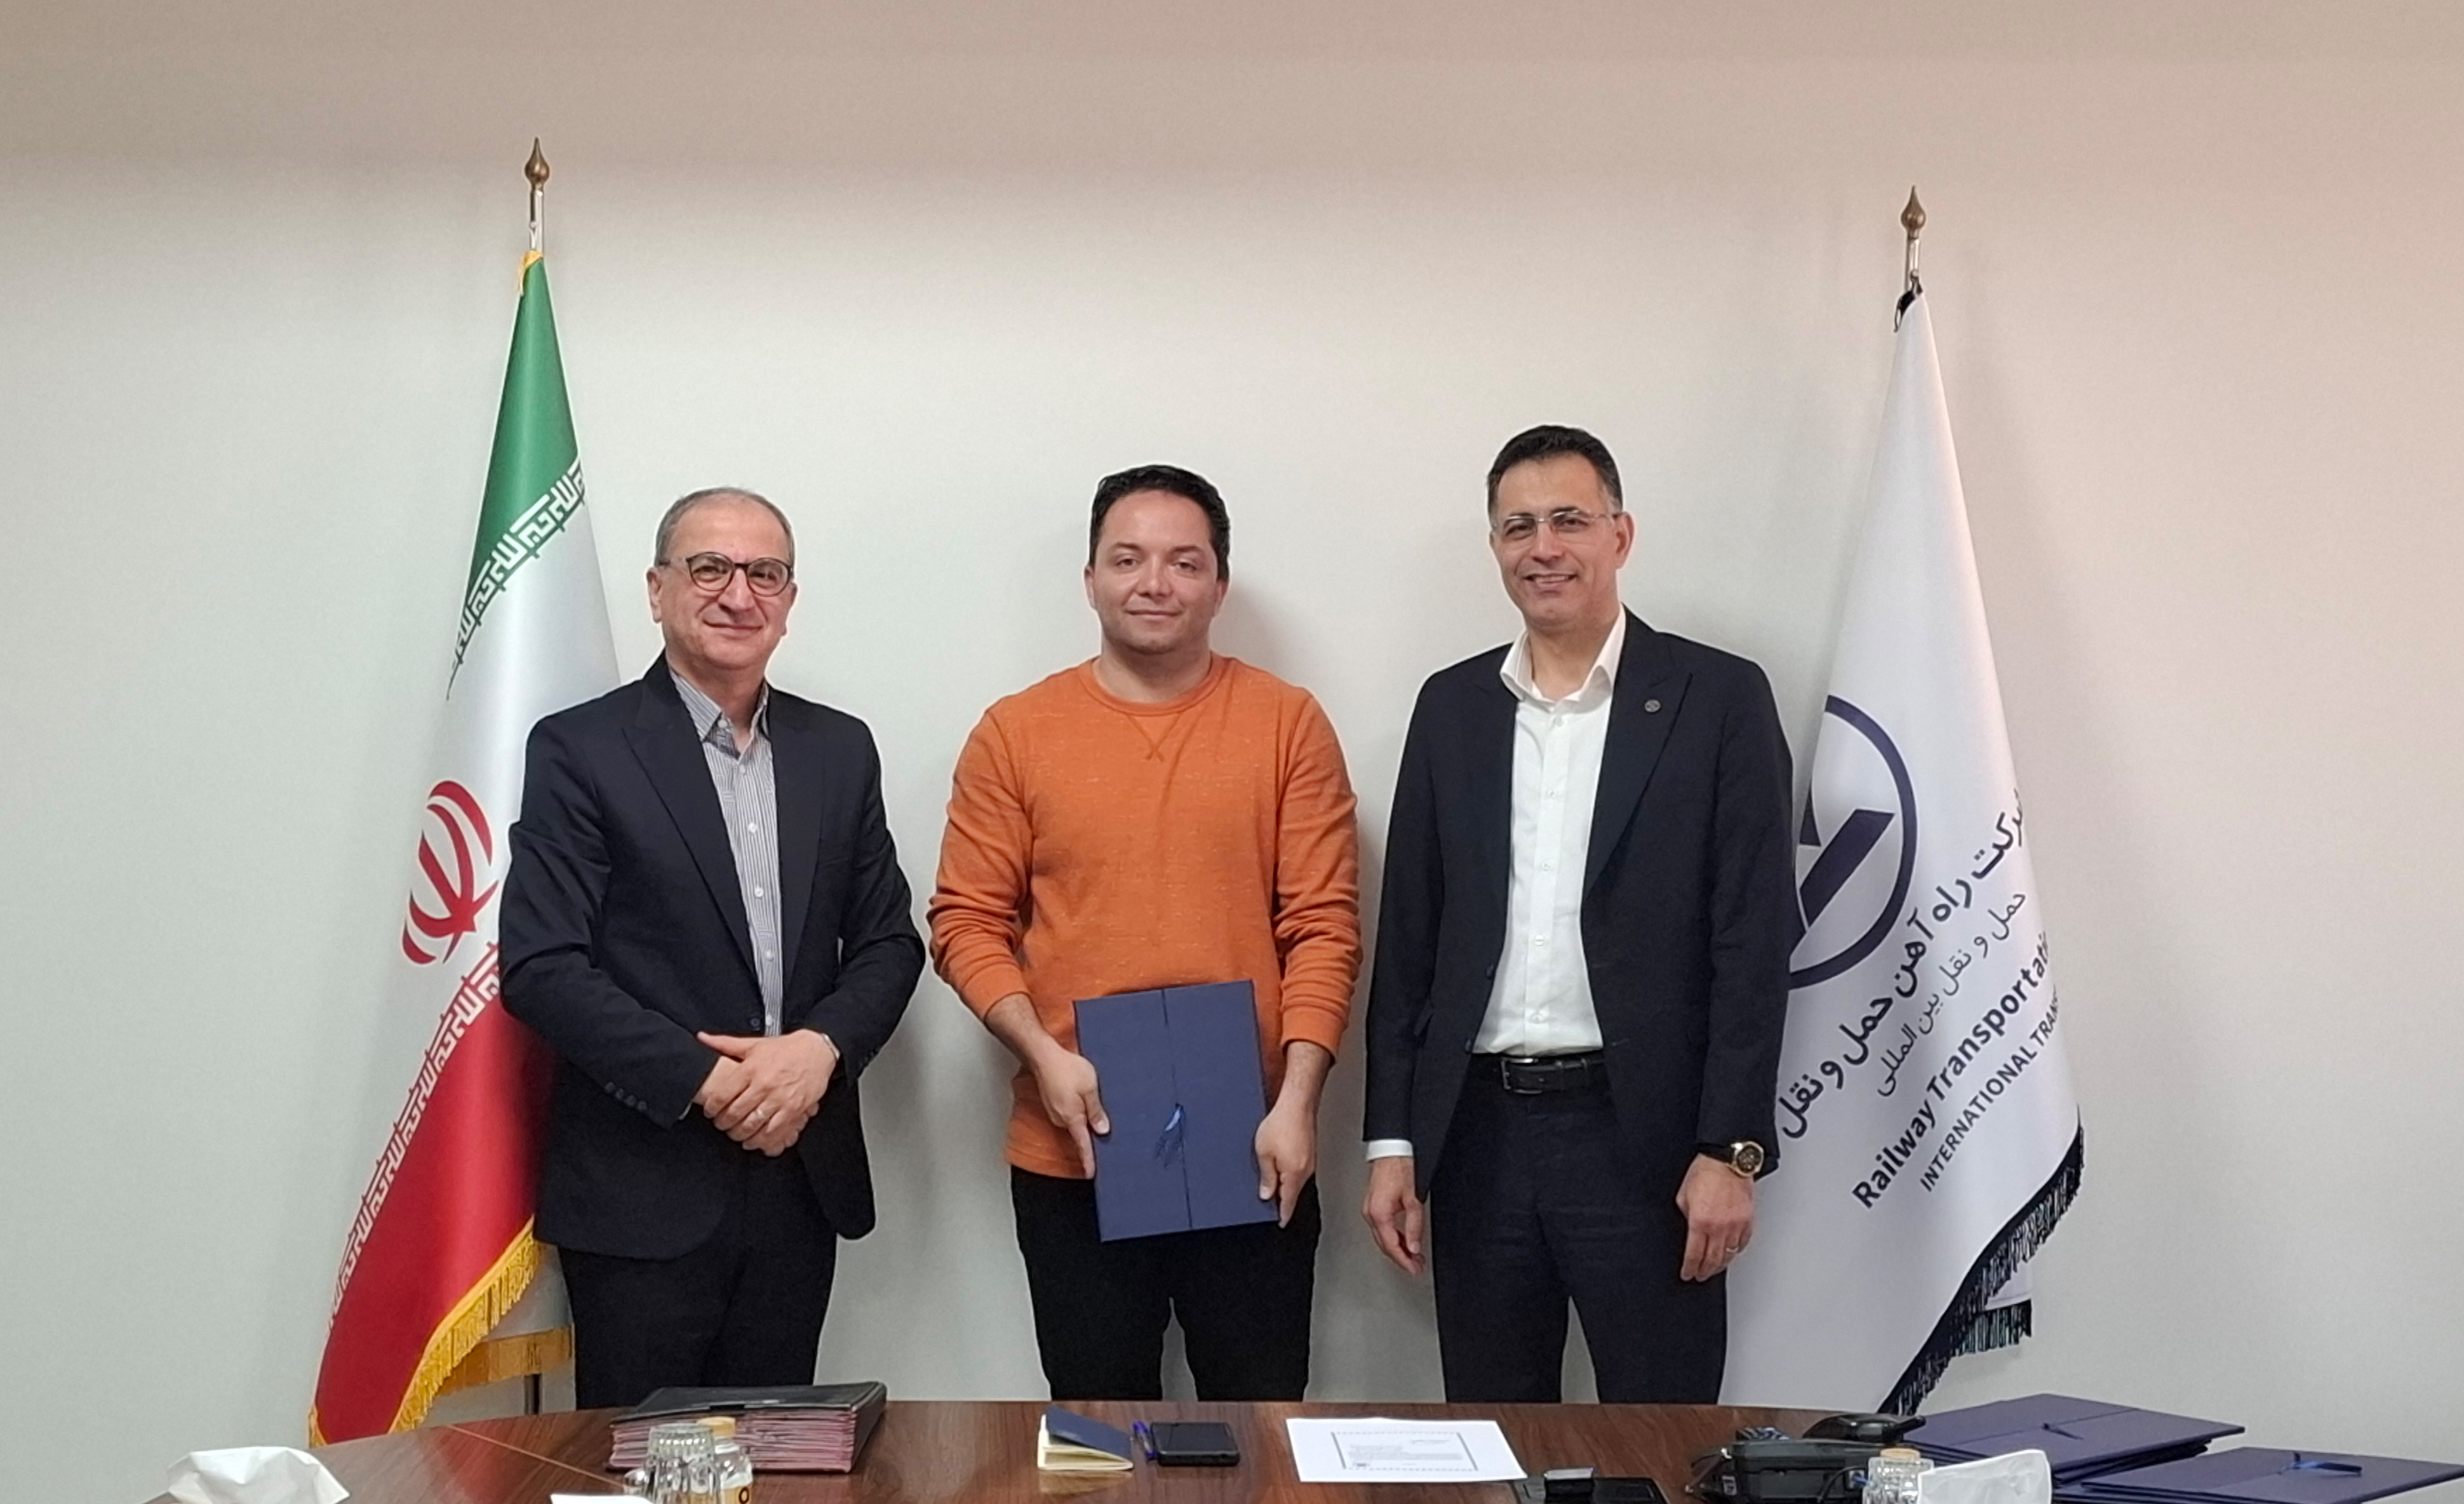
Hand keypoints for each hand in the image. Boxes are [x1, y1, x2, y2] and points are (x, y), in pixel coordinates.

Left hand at [696, 1030, 838, 1155]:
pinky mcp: (794, 1109)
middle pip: (735, 1113)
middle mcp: (764, 1085)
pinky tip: (755, 1140)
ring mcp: (779, 1098)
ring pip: (752, 1125)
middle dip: (723, 1124)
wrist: (817, 1050)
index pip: (723, 1095)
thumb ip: (725, 1043)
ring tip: (736, 1134)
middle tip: (721, 1124)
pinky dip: (761, 1140)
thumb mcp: (754, 1044)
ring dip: (740, 1134)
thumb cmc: (786, 1048)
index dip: (712, 1108)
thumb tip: (702, 1038)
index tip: (710, 1112)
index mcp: (751, 1069)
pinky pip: (774, 1131)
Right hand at [1027, 1042, 1108, 1177]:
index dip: (1088, 1160)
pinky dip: (1076, 1109)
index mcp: (1072, 1118)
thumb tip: (1102, 1130)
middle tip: (1104, 1124)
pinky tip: (1080, 1096)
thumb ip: (1096, 1111)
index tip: (1091, 1173)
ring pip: (1074, 1122)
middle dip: (1091, 1132)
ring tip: (1091, 1101)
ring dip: (1083, 1117)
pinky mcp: (1052, 1104)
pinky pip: (1067, 1113)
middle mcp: (1060, 1119)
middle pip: (1079, 1133)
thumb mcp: (1089, 1088)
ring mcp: (1054, 1112)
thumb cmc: (1065, 1068)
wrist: (1043, 1055)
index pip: (1083, 1145)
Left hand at [1252, 1098, 1316, 1226]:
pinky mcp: (1309, 1151)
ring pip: (1295, 1180)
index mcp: (1294, 1175)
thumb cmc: (1281, 1123)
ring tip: (1271, 1176)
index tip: (1280, 1224)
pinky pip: (1298, 1168)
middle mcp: (1305, 1171)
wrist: (1297, 1103)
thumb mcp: (1264, 1153)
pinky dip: (1288, 1171)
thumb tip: (1267, 1194)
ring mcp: (1309, 1160)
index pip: (1289, 1204)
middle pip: (1292, 1192)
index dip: (1283, 1216)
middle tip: (1268, 1201)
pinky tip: (1280, 1162)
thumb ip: (1266, 1177)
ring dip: (1284, 1182)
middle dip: (1281, 1198)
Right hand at [1361, 1155, 1426, 1275]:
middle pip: (1385, 1245)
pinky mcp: (1373, 1205)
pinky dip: (1393, 1237)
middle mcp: (1370, 1213)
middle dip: (1401, 1258)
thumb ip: (1414, 1225)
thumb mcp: (1413, 1199)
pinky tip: (1404, 1240)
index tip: (1414, 1269)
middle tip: (1416, 1266)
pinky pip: (1382, 1228)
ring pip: (1383, 1237)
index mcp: (1379, 1214)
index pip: (1391, 1246)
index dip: (1404, 1261)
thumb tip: (1414, 1246)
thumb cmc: (1400, 1168)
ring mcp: (1370, 1209)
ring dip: (1398, 1248)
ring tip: (1413, 1256)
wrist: (1392, 1150)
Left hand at [1676, 1154, 1754, 1280]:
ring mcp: (1736, 1225)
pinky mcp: (1748, 1220)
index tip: (1688, 1274)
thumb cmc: (1705, 1172)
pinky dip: (1735, 1251)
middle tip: (1700, 1275)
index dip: (1690, 1268)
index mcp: (1700, 1222)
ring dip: (1720, 1265)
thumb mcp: (1683, 1196)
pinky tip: (1730, 1253)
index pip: (1694, 1255)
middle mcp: (1719, 1227)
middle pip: (1712, 1260)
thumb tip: (1688, 1229)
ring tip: (1713, 1269)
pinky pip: (1742, 1243)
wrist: (1727, 1160)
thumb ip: (1686, 1216)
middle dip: (1704, 1271)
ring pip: (1729, 1255)